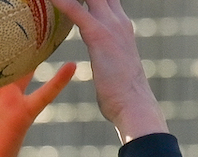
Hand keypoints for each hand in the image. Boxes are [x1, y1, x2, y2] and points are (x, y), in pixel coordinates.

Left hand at [51, 0, 167, 142]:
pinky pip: (76, 11)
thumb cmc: (123, 97)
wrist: (134, 106)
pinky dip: (62, 2)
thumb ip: (108, 57)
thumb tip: (106, 66)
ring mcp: (110, 26)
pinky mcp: (99, 36)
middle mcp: (118, 20)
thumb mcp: (116, 69)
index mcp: (122, 27)